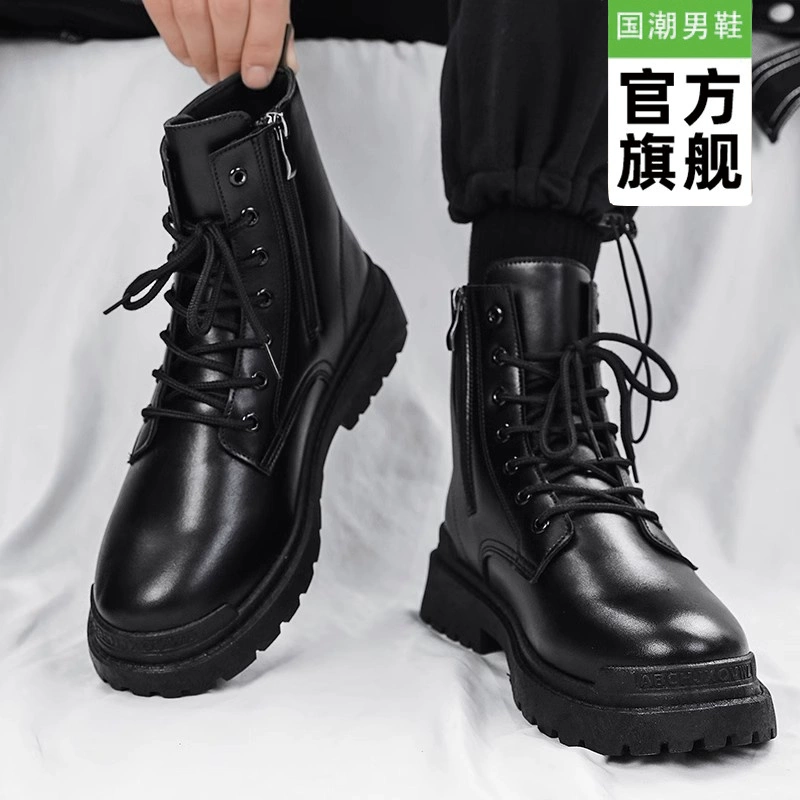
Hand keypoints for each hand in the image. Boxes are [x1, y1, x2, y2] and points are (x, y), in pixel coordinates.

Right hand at [143, 0, 296, 88]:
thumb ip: (276, 18)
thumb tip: (283, 63)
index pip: (265, 5)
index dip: (261, 48)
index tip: (256, 77)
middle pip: (226, 14)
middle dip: (230, 59)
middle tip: (230, 78)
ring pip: (192, 15)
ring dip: (203, 55)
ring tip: (211, 71)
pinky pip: (162, 9)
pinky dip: (175, 40)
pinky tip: (189, 53)